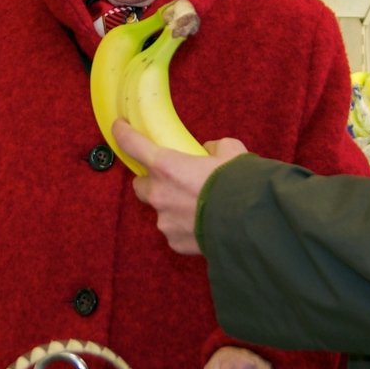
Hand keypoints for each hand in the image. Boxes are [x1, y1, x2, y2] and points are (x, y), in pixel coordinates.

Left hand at [114, 119, 246, 254]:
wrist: (250, 223)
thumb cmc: (238, 183)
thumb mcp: (231, 152)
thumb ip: (215, 148)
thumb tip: (209, 152)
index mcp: (166, 165)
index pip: (133, 144)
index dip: (123, 133)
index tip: (119, 127)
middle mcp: (158, 193)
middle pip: (141, 185)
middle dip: (152, 182)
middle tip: (172, 180)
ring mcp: (164, 220)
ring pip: (161, 211)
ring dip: (173, 206)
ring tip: (199, 207)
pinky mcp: (174, 242)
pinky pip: (174, 231)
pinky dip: (185, 227)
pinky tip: (205, 224)